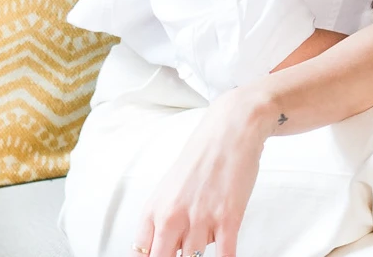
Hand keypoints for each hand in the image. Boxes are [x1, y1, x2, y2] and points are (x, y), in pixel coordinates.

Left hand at [128, 88, 270, 256]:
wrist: (231, 128)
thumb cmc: (203, 153)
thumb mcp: (170, 186)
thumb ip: (165, 219)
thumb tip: (169, 247)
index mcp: (154, 210)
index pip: (141, 254)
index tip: (162, 256)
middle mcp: (172, 217)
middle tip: (184, 249)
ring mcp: (200, 219)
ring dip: (202, 250)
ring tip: (209, 229)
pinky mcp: (228, 218)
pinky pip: (224, 256)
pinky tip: (224, 255)